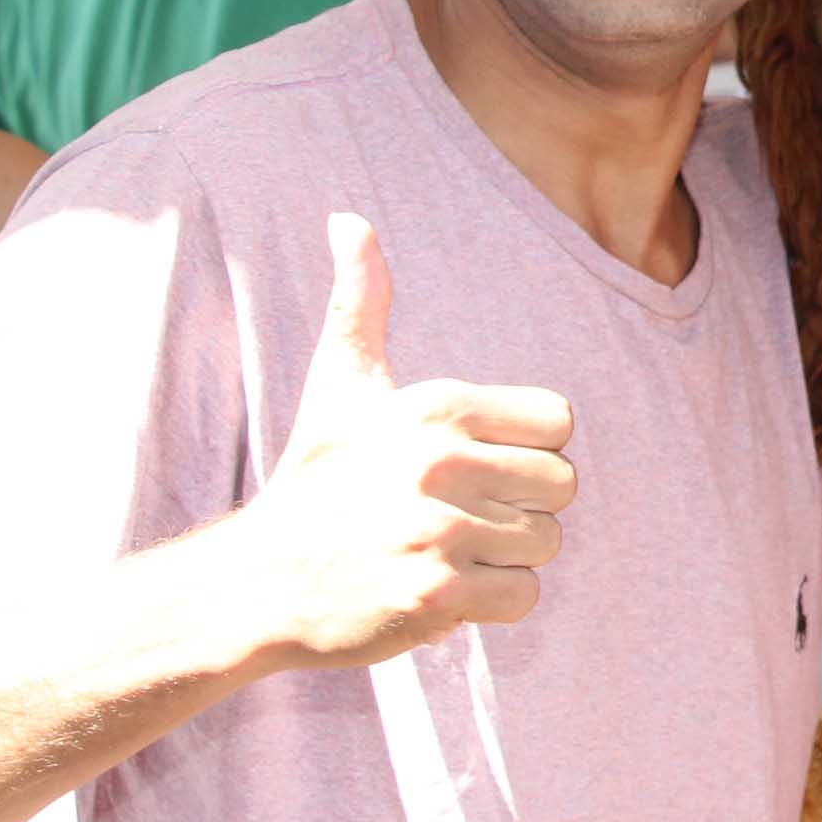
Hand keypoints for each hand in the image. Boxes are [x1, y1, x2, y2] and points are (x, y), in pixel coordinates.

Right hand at [235, 215, 577, 671]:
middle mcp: (441, 462)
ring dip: (505, 556)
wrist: (258, 581)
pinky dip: (493, 602)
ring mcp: (438, 531)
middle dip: (522, 506)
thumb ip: (362, 300)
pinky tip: (443, 588)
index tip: (474, 464)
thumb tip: (348, 218)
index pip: (559, 422)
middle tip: (458, 514)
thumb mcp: (338, 383)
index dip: (526, 449)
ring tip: (443, 550)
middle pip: (563, 486)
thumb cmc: (317, 479)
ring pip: (546, 543)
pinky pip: (524, 596)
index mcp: (437, 406)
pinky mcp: (435, 596)